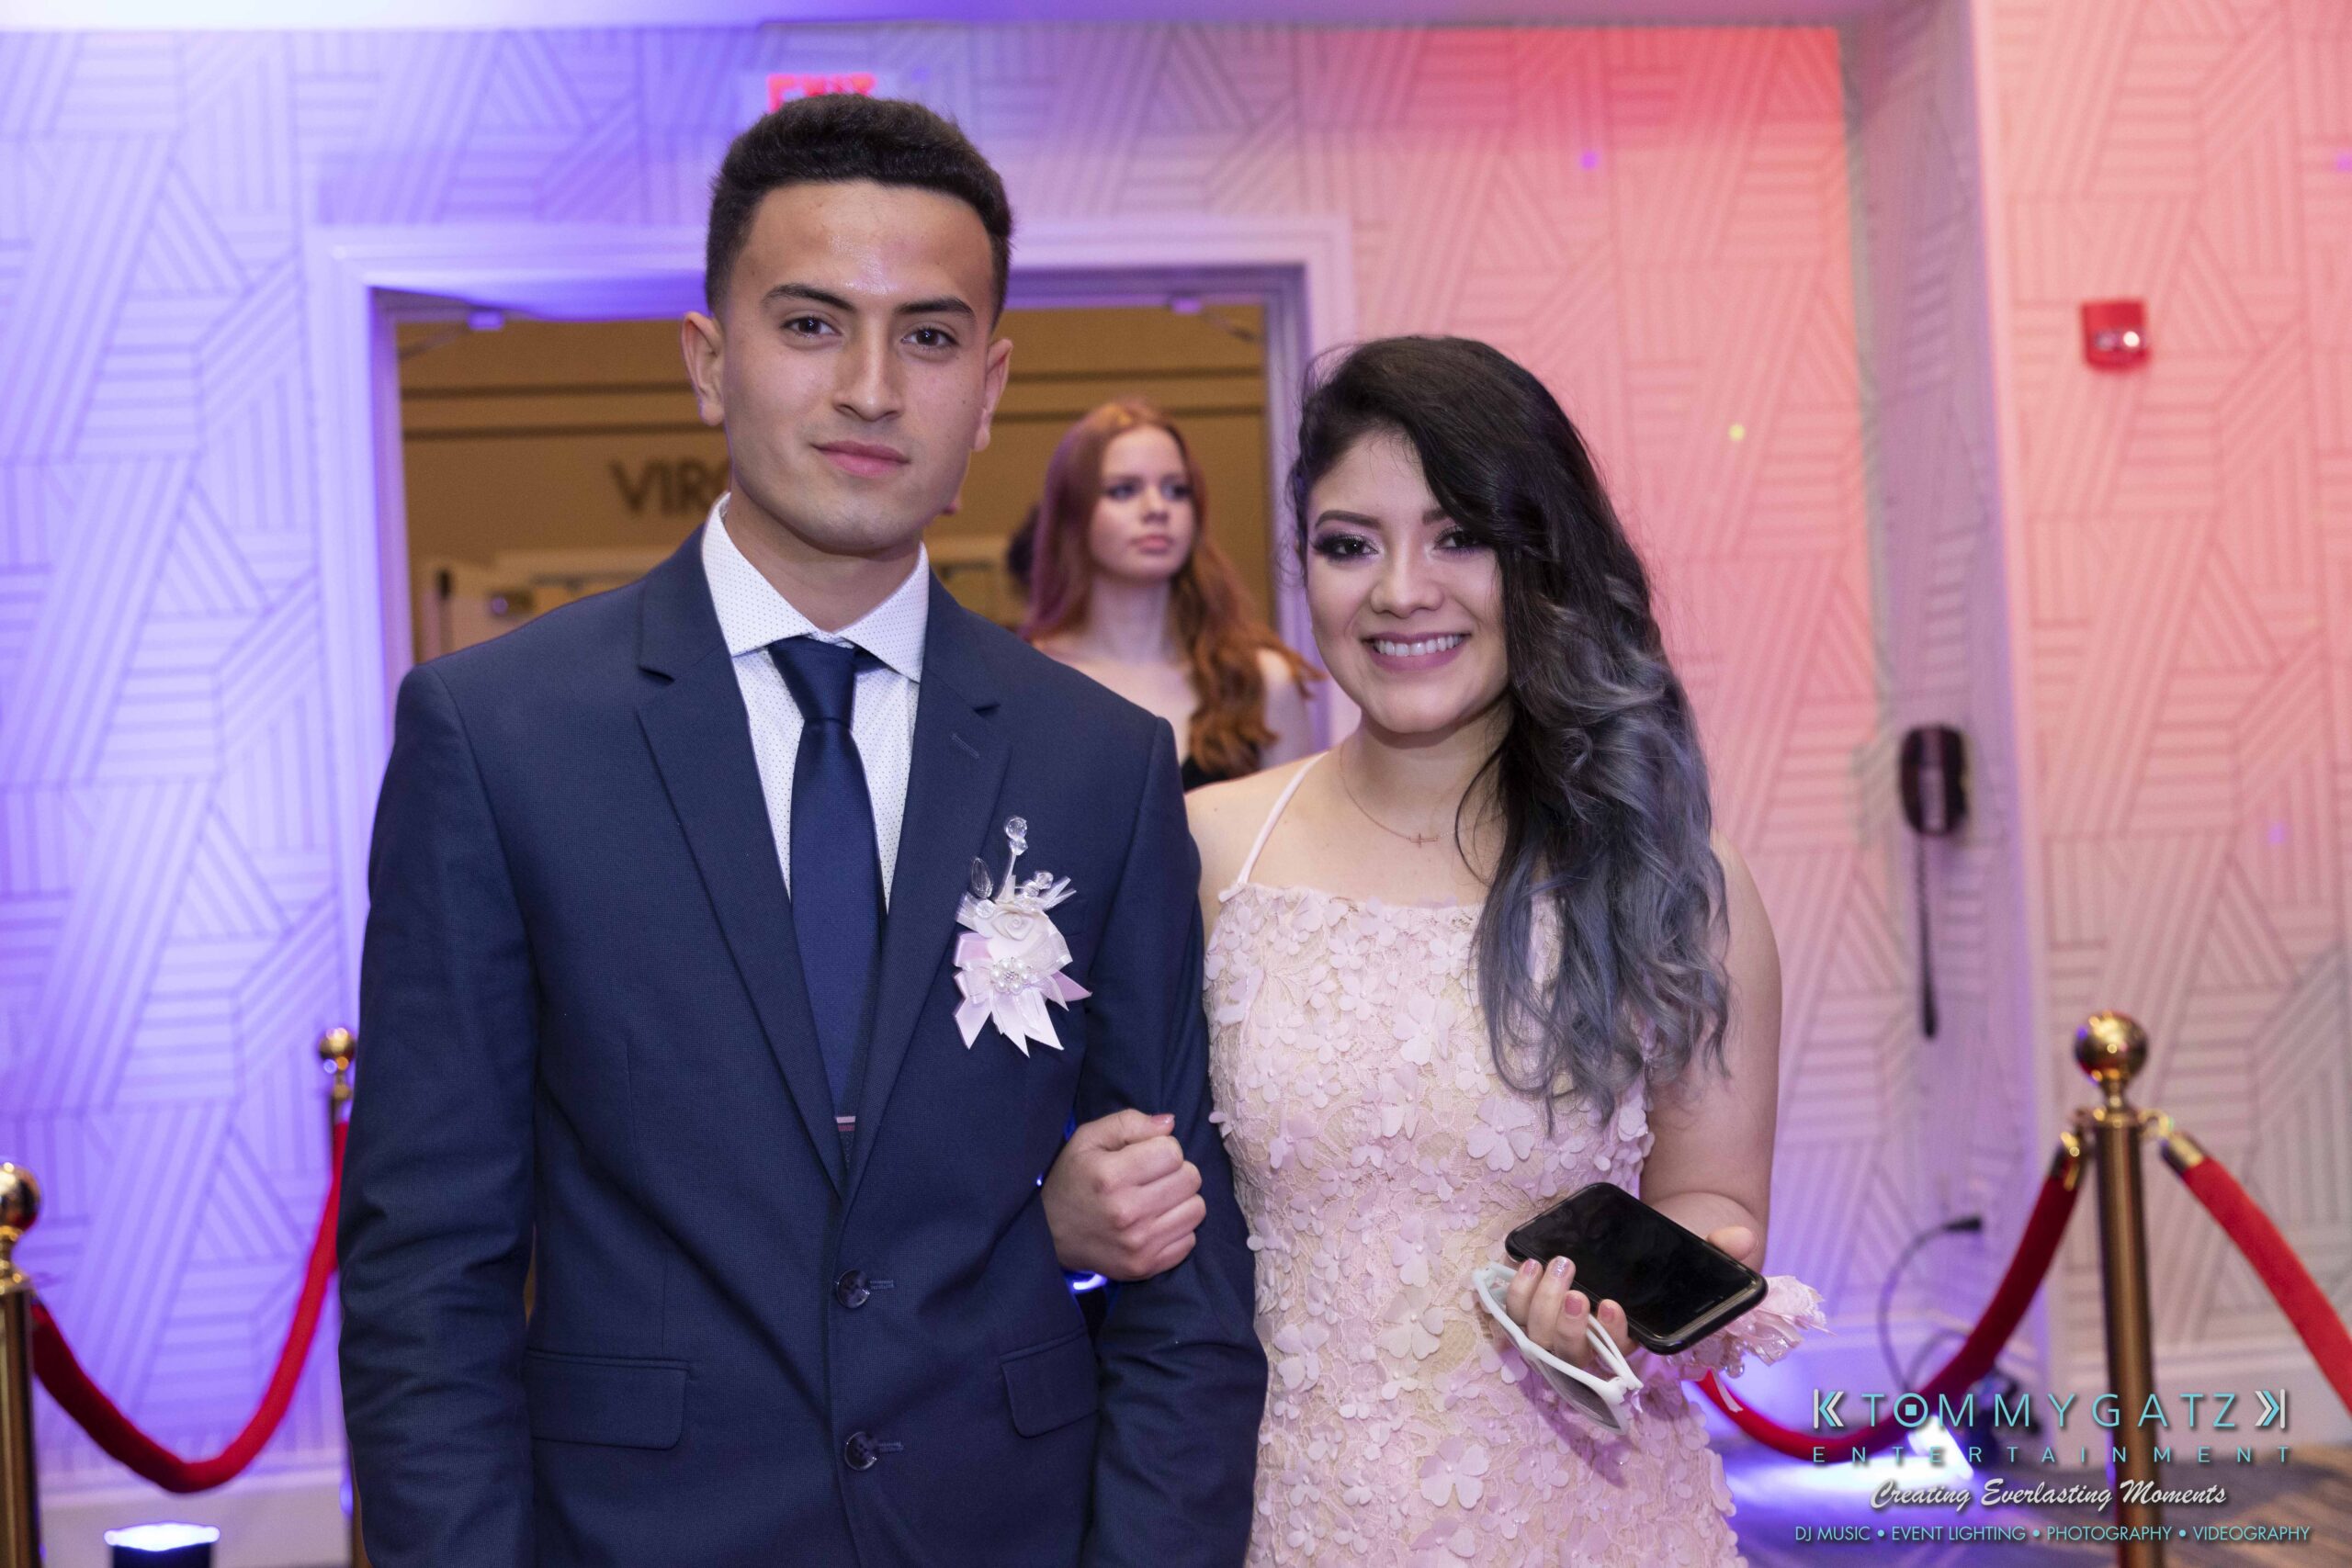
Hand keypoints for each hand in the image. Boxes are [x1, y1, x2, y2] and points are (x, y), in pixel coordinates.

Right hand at [1041, 1109, 1205, 1280]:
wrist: (1048, 1235)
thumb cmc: (1073, 1178)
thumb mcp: (1088, 1139)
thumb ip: (1129, 1122)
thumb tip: (1170, 1124)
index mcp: (1111, 1176)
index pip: (1173, 1152)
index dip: (1163, 1148)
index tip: (1146, 1155)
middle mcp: (1127, 1212)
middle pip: (1191, 1179)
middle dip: (1176, 1171)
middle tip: (1153, 1177)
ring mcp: (1138, 1244)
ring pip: (1196, 1209)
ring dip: (1181, 1200)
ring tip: (1156, 1199)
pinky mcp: (1145, 1267)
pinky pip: (1190, 1240)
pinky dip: (1177, 1228)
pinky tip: (1155, 1223)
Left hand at [1503, 1223, 1761, 1369]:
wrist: (1642, 1251)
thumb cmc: (1670, 1267)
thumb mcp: (1700, 1259)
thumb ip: (1719, 1252)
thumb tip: (1742, 1237)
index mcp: (1634, 1344)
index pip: (1619, 1356)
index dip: (1611, 1336)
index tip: (1611, 1305)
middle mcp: (1592, 1349)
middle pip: (1570, 1357)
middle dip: (1568, 1327)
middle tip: (1576, 1289)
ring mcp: (1559, 1334)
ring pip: (1538, 1340)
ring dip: (1539, 1307)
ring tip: (1552, 1266)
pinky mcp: (1533, 1314)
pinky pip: (1514, 1317)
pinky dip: (1515, 1295)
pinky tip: (1529, 1265)